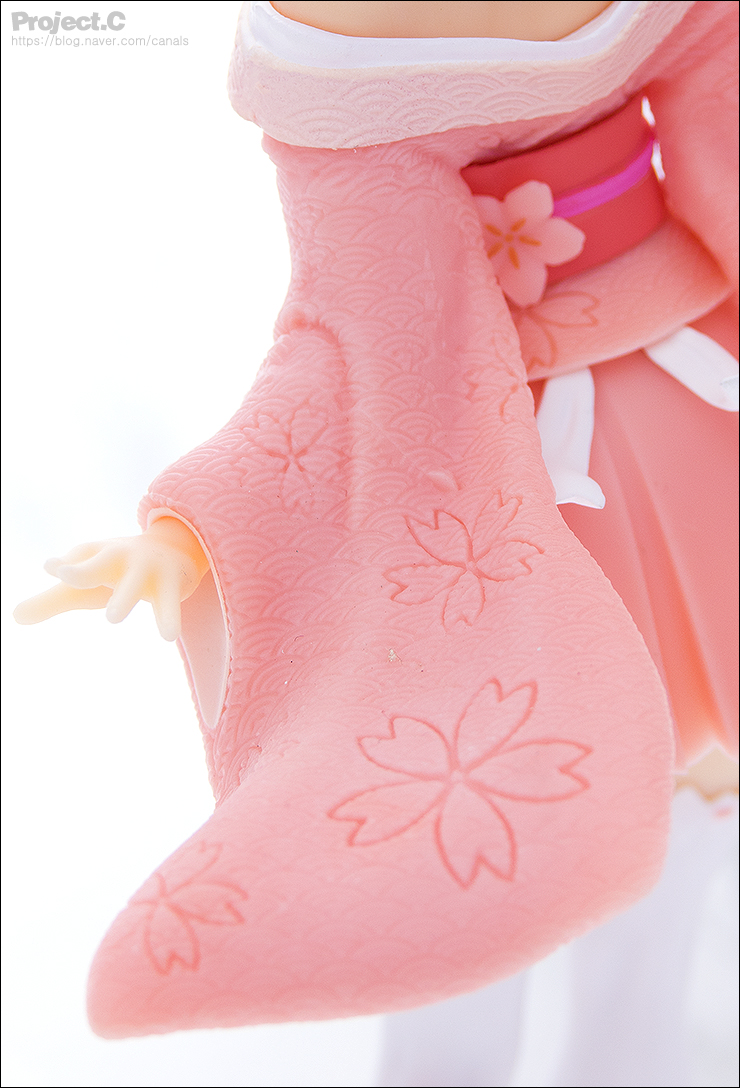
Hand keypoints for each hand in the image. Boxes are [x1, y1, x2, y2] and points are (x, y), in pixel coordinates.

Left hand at [13, 518, 209, 641]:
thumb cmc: (117, 572)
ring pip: (133, 585)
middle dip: (83, 571)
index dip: (64, 564)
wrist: (173, 550)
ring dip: (124, 597)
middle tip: (64, 578)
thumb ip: (51, 601)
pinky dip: (168, 617)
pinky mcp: (170, 584)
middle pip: (98, 566)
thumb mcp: (84, 585)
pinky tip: (168, 636)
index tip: (52, 567)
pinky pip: (168, 602)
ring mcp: (145, 570)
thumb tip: (14, 616)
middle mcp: (118, 558)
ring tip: (111, 617)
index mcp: (94, 556)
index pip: (75, 560)